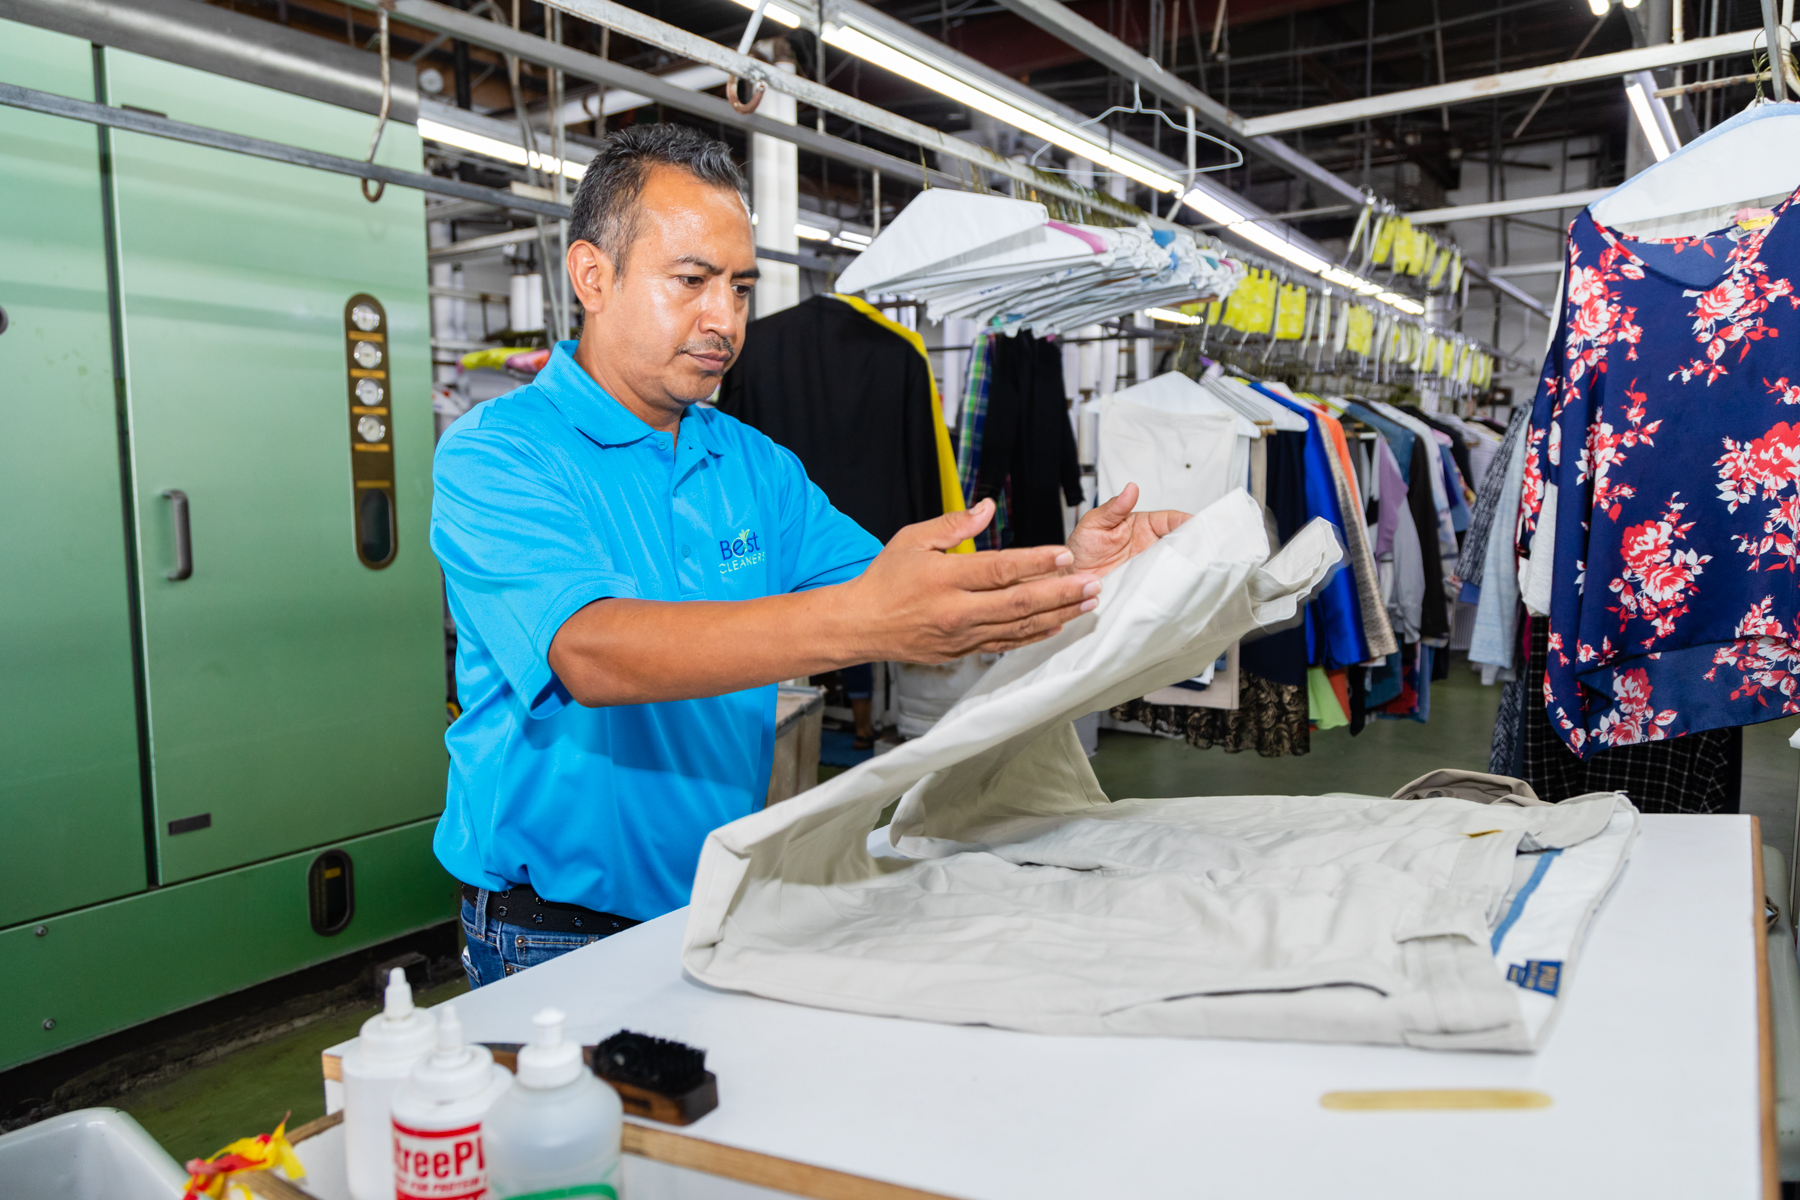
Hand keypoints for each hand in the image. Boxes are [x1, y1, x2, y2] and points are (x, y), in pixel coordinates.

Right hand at [843, 499, 1102, 662]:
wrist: (861, 625)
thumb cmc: (884, 580)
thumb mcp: (912, 539)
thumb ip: (953, 524)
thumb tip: (986, 507)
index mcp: (944, 578)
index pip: (999, 570)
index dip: (1035, 562)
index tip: (1064, 556)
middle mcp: (956, 611)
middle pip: (1019, 603)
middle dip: (1061, 593)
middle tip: (1092, 584)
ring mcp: (962, 635)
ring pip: (1019, 627)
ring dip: (1058, 614)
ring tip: (1087, 603)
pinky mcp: (964, 651)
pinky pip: (1007, 644)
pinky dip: (1035, 636)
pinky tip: (1058, 625)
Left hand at [1065, 484, 1190, 577]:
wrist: (1070, 577)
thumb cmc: (1080, 548)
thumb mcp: (1094, 522)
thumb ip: (1113, 507)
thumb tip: (1130, 489)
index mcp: (1142, 525)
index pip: (1170, 519)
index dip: (1187, 521)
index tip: (1198, 524)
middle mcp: (1149, 544)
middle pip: (1179, 541)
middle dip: (1195, 542)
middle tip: (1206, 546)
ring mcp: (1148, 564)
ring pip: (1175, 562)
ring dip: (1186, 563)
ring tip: (1198, 565)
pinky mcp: (1144, 583)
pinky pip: (1162, 581)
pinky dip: (1172, 582)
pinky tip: (1180, 582)